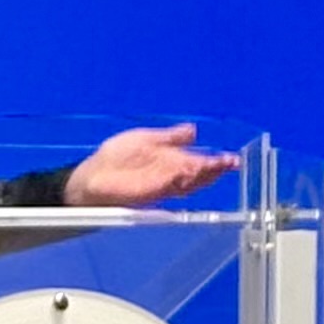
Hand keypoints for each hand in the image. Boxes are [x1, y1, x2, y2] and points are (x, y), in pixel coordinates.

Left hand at [67, 122, 238, 207]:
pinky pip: (169, 187)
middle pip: (197, 174)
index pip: (198, 163)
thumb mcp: (145, 139)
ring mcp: (160, 185)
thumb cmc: (114, 158)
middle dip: (213, 169)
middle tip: (230, 163)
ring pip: (188, 182)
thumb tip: (193, 130)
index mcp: (170, 161)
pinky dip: (180, 180)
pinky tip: (189, 171)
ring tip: (217, 166)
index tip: (232, 158)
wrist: (91, 176)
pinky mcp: (149, 193)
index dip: (215, 162)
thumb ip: (170, 138)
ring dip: (202, 175)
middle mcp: (169, 175)